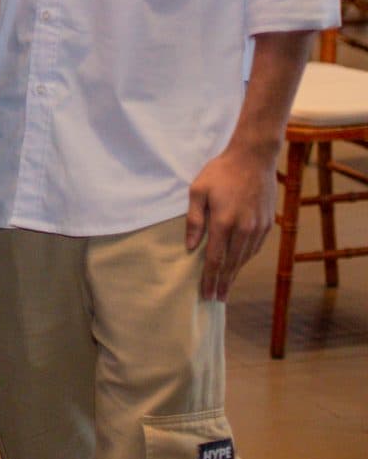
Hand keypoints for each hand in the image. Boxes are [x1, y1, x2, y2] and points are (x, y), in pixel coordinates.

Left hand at [186, 144, 275, 299]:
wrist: (254, 159)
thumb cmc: (220, 172)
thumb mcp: (198, 191)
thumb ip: (193, 220)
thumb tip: (190, 247)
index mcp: (224, 222)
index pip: (215, 259)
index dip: (209, 278)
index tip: (205, 294)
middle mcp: (244, 229)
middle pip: (232, 264)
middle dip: (222, 283)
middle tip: (215, 300)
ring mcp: (259, 227)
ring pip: (245, 258)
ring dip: (234, 274)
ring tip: (225, 288)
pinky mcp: (268, 224)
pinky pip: (255, 248)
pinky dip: (245, 259)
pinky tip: (238, 265)